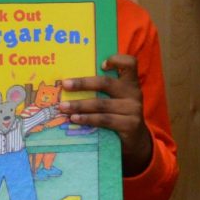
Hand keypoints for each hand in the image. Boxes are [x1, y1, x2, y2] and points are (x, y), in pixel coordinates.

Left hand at [60, 55, 151, 174]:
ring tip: (64, 107)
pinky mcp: (130, 125)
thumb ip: (103, 89)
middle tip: (65, 85)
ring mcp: (133, 109)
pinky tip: (75, 119)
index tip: (101, 65)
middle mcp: (134, 93)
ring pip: (102, 104)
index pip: (130, 63)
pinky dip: (88, 119)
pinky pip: (104, 120)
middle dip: (83, 83)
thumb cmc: (119, 114)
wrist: (136, 139)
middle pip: (106, 83)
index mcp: (130, 82)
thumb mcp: (116, 99)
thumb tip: (71, 84)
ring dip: (80, 105)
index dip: (117, 60)